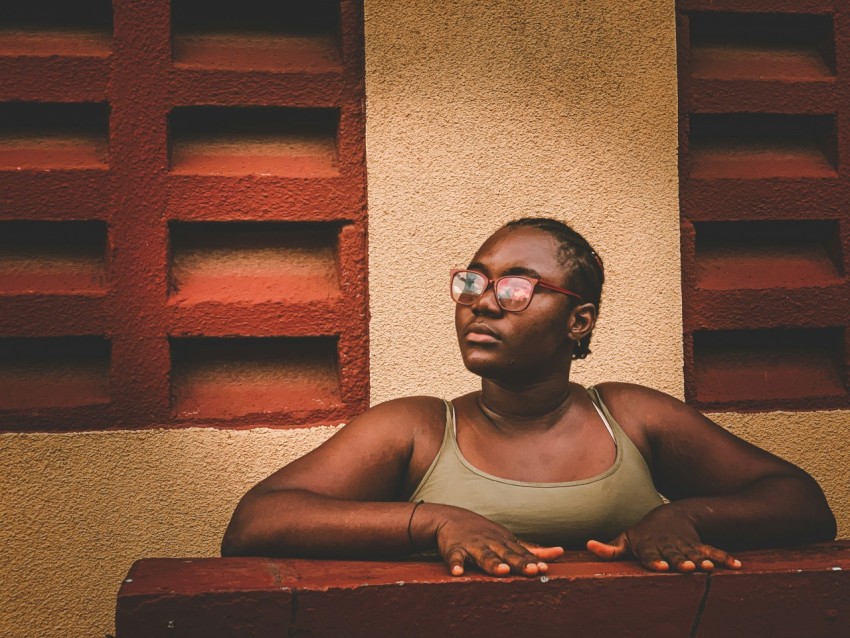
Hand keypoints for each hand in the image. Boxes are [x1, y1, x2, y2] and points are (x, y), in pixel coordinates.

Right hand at [422, 504, 563, 576]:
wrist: (450, 518)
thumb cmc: (484, 533)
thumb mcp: (508, 539)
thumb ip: (531, 549)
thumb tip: (559, 553)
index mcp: (505, 542)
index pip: (521, 553)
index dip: (532, 561)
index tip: (544, 569)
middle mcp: (491, 543)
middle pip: (506, 554)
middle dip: (519, 562)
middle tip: (532, 571)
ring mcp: (472, 546)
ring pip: (484, 556)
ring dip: (493, 563)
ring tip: (502, 571)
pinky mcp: (454, 549)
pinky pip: (454, 558)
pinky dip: (456, 564)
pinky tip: (458, 573)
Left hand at [586, 505, 741, 572]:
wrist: (669, 517)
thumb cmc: (643, 534)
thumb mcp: (626, 539)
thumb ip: (610, 548)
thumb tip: (589, 545)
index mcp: (649, 545)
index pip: (650, 553)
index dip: (654, 559)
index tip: (660, 566)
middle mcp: (669, 546)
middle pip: (675, 555)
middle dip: (681, 561)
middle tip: (688, 569)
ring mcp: (686, 547)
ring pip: (695, 554)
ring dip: (703, 561)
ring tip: (709, 568)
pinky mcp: (700, 547)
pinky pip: (714, 552)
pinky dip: (725, 559)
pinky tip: (738, 567)